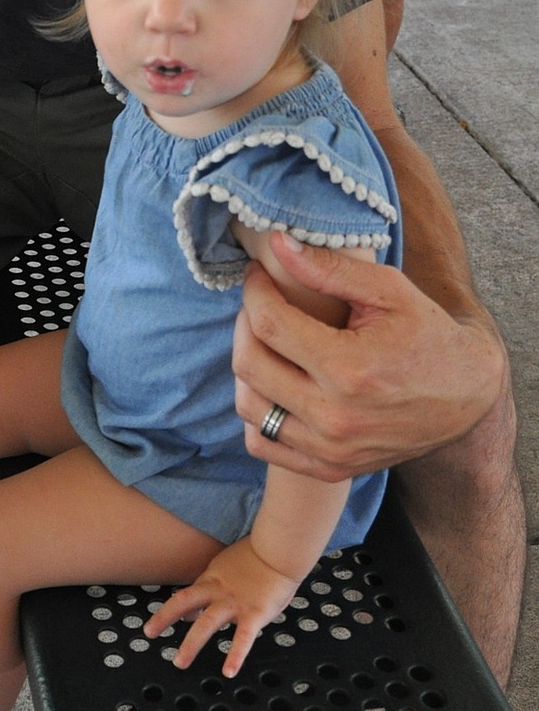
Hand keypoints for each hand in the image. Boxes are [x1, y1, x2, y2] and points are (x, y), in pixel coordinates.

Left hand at [143, 539, 298, 676]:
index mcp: (213, 577)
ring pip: (206, 624)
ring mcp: (235, 602)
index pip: (188, 594)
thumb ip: (217, 581)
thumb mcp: (230, 563)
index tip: (168, 622)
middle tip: (149, 632)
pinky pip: (243, 638)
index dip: (174, 609)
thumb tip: (205, 597)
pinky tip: (228, 671)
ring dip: (191, 644)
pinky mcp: (255, 613)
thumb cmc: (259, 555)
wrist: (280, 549)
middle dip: (164, 617)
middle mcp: (218, 590)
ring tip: (179, 662)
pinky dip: (235, 655)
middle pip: (184, 601)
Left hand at [233, 231, 504, 480]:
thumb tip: (278, 243)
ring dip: (247, 366)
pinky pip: (264, 443)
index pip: (269, 324)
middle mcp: (335, 417)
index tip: (259, 275)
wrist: (466, 396)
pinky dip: (257, 414)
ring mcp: (331, 449)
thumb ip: (330, 268)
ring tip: (267, 342)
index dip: (255, 291)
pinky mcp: (330, 467)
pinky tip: (275, 384)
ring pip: (249, 406)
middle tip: (261, 303)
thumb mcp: (389, 291)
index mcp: (349, 369)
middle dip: (245, 323)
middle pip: (250, 364)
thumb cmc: (428, 335)